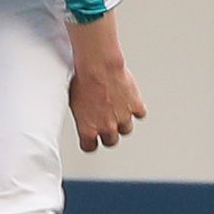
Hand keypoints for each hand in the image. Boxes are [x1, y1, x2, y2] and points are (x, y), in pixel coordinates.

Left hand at [67, 12, 147, 153]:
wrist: (98, 65)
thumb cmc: (83, 79)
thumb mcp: (74, 102)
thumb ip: (83, 116)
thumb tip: (84, 117)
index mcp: (88, 129)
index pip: (90, 147)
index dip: (91, 142)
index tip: (92, 139)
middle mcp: (106, 127)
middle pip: (111, 141)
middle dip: (109, 132)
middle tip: (106, 121)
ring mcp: (123, 118)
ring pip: (126, 129)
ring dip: (123, 121)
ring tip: (116, 108)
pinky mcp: (136, 106)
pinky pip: (140, 113)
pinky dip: (136, 108)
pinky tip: (129, 100)